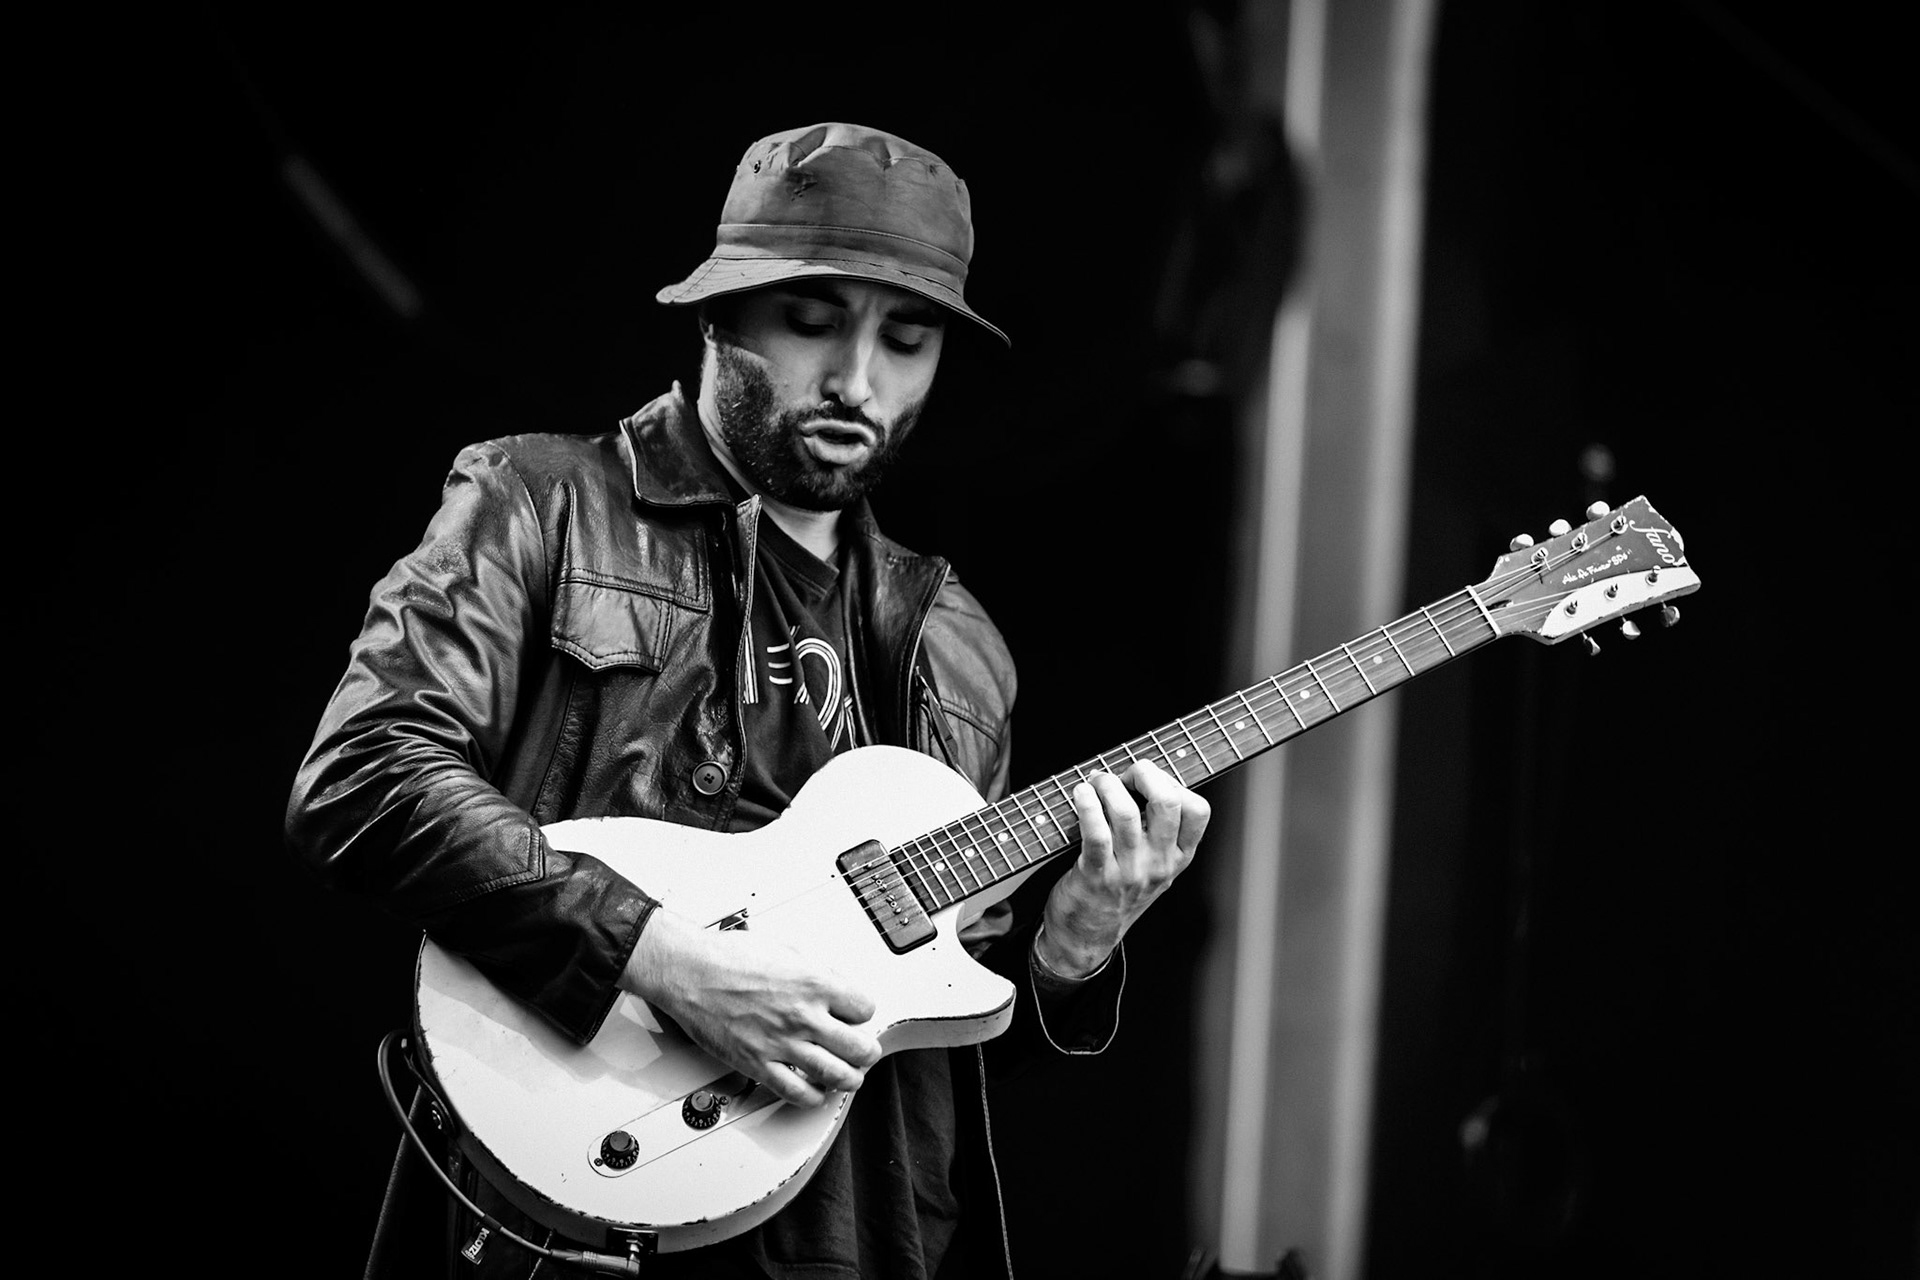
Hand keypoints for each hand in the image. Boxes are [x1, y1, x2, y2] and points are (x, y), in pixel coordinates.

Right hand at [620, 909, 880, 1106]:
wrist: (688, 972)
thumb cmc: (728, 957)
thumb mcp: (785, 950)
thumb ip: (815, 972)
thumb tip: (833, 987)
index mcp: (814, 984)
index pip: (864, 1009)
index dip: (862, 1012)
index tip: (856, 1015)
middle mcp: (803, 1017)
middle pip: (860, 1048)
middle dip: (866, 1050)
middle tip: (863, 1050)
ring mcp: (782, 1045)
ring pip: (837, 1076)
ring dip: (850, 1078)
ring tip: (849, 1075)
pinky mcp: (758, 1065)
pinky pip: (797, 1093)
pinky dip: (813, 1097)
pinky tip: (815, 1090)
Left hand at [1038, 761, 1209, 977]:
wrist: (1088, 936)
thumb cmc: (1117, 889)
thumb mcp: (1151, 863)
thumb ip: (1152, 825)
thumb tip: (1129, 774)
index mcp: (1179, 856)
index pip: (1197, 809)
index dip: (1173, 782)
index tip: (1147, 780)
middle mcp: (1160, 864)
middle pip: (1167, 801)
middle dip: (1143, 773)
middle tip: (1122, 775)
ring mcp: (1130, 872)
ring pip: (1126, 812)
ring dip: (1106, 786)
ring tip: (1094, 783)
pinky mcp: (1098, 876)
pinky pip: (1095, 833)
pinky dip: (1086, 805)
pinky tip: (1080, 794)